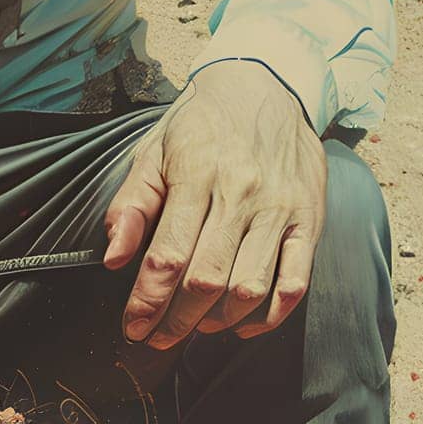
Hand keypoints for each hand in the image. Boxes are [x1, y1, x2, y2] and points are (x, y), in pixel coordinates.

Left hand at [103, 60, 324, 349]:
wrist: (263, 86)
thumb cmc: (200, 123)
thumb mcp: (154, 149)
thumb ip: (132, 202)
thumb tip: (114, 257)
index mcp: (196, 172)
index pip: (168, 254)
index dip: (147, 300)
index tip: (132, 325)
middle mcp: (241, 193)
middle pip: (206, 279)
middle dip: (176, 320)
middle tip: (156, 337)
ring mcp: (279, 208)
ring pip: (250, 288)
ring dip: (218, 321)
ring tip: (195, 326)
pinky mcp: (309, 220)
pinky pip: (294, 284)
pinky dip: (268, 316)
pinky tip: (242, 323)